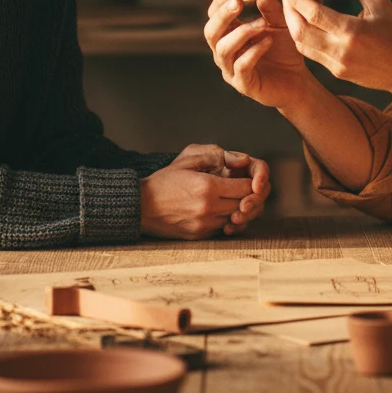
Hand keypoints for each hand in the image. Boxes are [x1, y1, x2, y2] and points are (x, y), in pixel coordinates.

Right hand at [140, 144, 271, 239]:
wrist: (140, 206)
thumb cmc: (164, 181)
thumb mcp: (188, 160)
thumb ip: (216, 157)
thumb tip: (242, 160)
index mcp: (207, 186)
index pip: (246, 188)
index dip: (251, 182)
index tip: (245, 178)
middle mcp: (208, 208)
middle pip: (244, 204)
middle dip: (247, 196)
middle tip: (241, 189)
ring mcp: (204, 224)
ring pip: (235, 218)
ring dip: (237, 209)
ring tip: (228, 199)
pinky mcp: (199, 235)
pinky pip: (222, 227)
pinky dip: (224, 219)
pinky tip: (217, 210)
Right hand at [204, 0, 317, 109]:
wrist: (297, 80)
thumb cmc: (283, 50)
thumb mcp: (280, 24)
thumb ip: (271, 10)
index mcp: (228, 35)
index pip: (213, 16)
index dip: (219, 2)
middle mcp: (224, 52)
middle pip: (211, 32)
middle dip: (223, 16)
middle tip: (238, 3)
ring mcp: (231, 70)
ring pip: (224, 49)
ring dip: (241, 33)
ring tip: (261, 24)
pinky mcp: (244, 85)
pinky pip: (241, 66)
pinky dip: (254, 52)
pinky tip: (268, 41)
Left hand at [280, 0, 391, 93]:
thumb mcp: (380, 3)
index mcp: (352, 31)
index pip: (314, 14)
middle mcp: (341, 50)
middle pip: (300, 31)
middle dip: (288, 12)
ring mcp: (337, 65)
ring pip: (301, 44)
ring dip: (293, 25)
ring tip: (293, 8)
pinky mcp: (336, 73)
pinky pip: (311, 54)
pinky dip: (303, 38)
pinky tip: (306, 24)